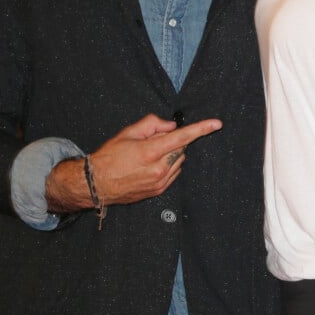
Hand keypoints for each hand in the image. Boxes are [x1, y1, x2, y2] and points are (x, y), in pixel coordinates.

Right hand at [46, 113, 221, 211]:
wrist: (97, 184)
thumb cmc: (110, 156)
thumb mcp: (128, 133)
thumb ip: (152, 124)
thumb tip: (171, 125)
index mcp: (151, 152)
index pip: (182, 137)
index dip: (201, 129)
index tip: (217, 124)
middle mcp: (159, 169)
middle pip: (181, 148)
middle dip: (174, 141)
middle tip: (153, 141)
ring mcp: (160, 182)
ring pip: (179, 161)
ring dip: (171, 154)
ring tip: (148, 155)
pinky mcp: (159, 190)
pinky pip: (174, 173)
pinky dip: (168, 165)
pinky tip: (150, 165)